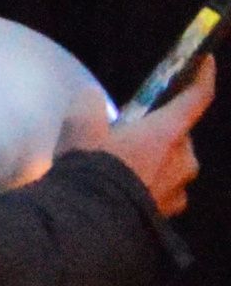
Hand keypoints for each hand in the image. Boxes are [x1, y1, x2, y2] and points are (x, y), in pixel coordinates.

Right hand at [70, 61, 206, 220]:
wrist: (93, 223)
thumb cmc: (92, 167)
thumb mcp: (79, 127)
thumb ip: (89, 106)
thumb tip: (92, 98)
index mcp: (167, 132)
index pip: (196, 98)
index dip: (204, 77)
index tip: (207, 62)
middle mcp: (184, 159)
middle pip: (179, 136)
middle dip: (160, 134)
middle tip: (129, 136)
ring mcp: (180, 189)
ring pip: (174, 166)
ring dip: (156, 163)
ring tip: (124, 169)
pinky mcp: (171, 213)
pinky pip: (166, 192)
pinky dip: (151, 188)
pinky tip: (126, 193)